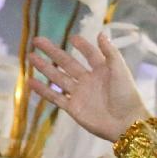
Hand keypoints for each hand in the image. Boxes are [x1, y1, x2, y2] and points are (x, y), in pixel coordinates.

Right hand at [28, 31, 151, 140]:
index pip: (89, 54)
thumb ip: (110, 52)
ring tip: (30, 57)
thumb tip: (101, 33)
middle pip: (67, 63)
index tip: (72, 37)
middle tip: (37, 40)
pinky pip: (55, 97)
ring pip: (58, 78)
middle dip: (52, 52)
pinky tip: (30, 82)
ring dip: (44, 67)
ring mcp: (79, 94)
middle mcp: (88, 80)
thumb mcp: (120, 70)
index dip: (82, 46)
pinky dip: (43, 90)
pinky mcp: (73, 108)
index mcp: (102, 70)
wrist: (126, 123)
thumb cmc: (126, 96)